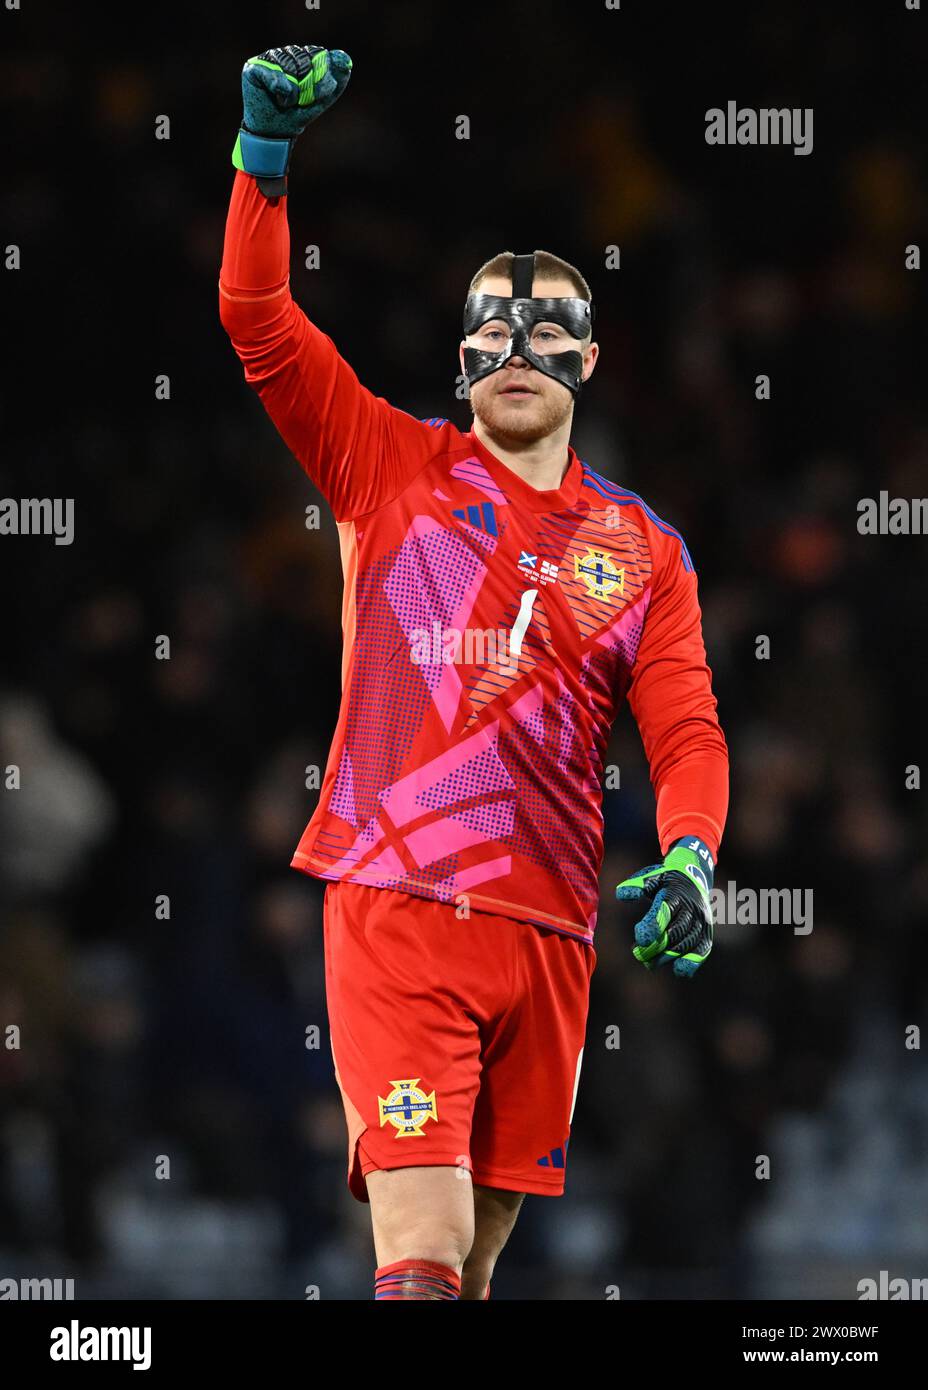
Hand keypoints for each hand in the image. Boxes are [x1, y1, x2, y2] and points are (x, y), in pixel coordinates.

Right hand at [241, 45, 352, 138]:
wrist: (275, 133)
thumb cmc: (296, 115)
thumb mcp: (321, 100)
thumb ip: (336, 82)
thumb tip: (346, 61)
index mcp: (300, 58)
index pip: (315, 54)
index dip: (320, 74)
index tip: (319, 93)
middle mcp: (283, 54)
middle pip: (301, 58)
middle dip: (306, 85)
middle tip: (300, 101)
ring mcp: (267, 59)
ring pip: (287, 64)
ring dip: (292, 91)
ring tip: (286, 102)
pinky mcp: (252, 68)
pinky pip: (271, 70)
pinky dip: (279, 87)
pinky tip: (279, 98)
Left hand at [615, 838, 714, 977]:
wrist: (695, 876)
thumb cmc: (666, 881)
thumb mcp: (652, 877)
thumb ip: (638, 885)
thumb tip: (621, 894)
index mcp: (675, 893)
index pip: (665, 911)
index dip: (653, 926)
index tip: (639, 938)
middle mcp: (691, 908)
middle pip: (674, 932)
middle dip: (655, 946)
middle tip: (637, 954)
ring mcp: (701, 921)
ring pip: (686, 943)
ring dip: (667, 956)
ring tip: (649, 964)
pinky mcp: (706, 932)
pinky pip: (703, 949)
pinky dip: (693, 961)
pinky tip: (679, 971)